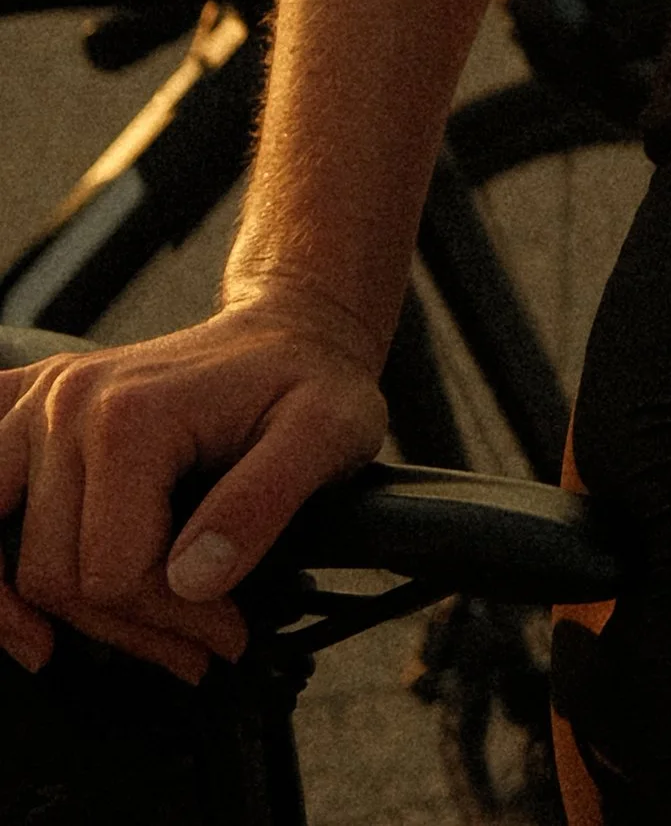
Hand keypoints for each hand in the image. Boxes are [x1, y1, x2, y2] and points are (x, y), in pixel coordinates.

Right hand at [0, 285, 385, 681]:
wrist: (288, 330)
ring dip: (35, 611)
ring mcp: (38, 403)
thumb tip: (193, 580)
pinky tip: (13, 596)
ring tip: (80, 648)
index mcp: (130, 414)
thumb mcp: (327, 433)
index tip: (225, 636)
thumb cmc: (311, 380)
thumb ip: (262, 504)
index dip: (170, 623)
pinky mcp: (26, 406)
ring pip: (1, 552)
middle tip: (192, 649)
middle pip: (51, 574)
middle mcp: (67, 403)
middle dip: (123, 631)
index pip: (111, 575)